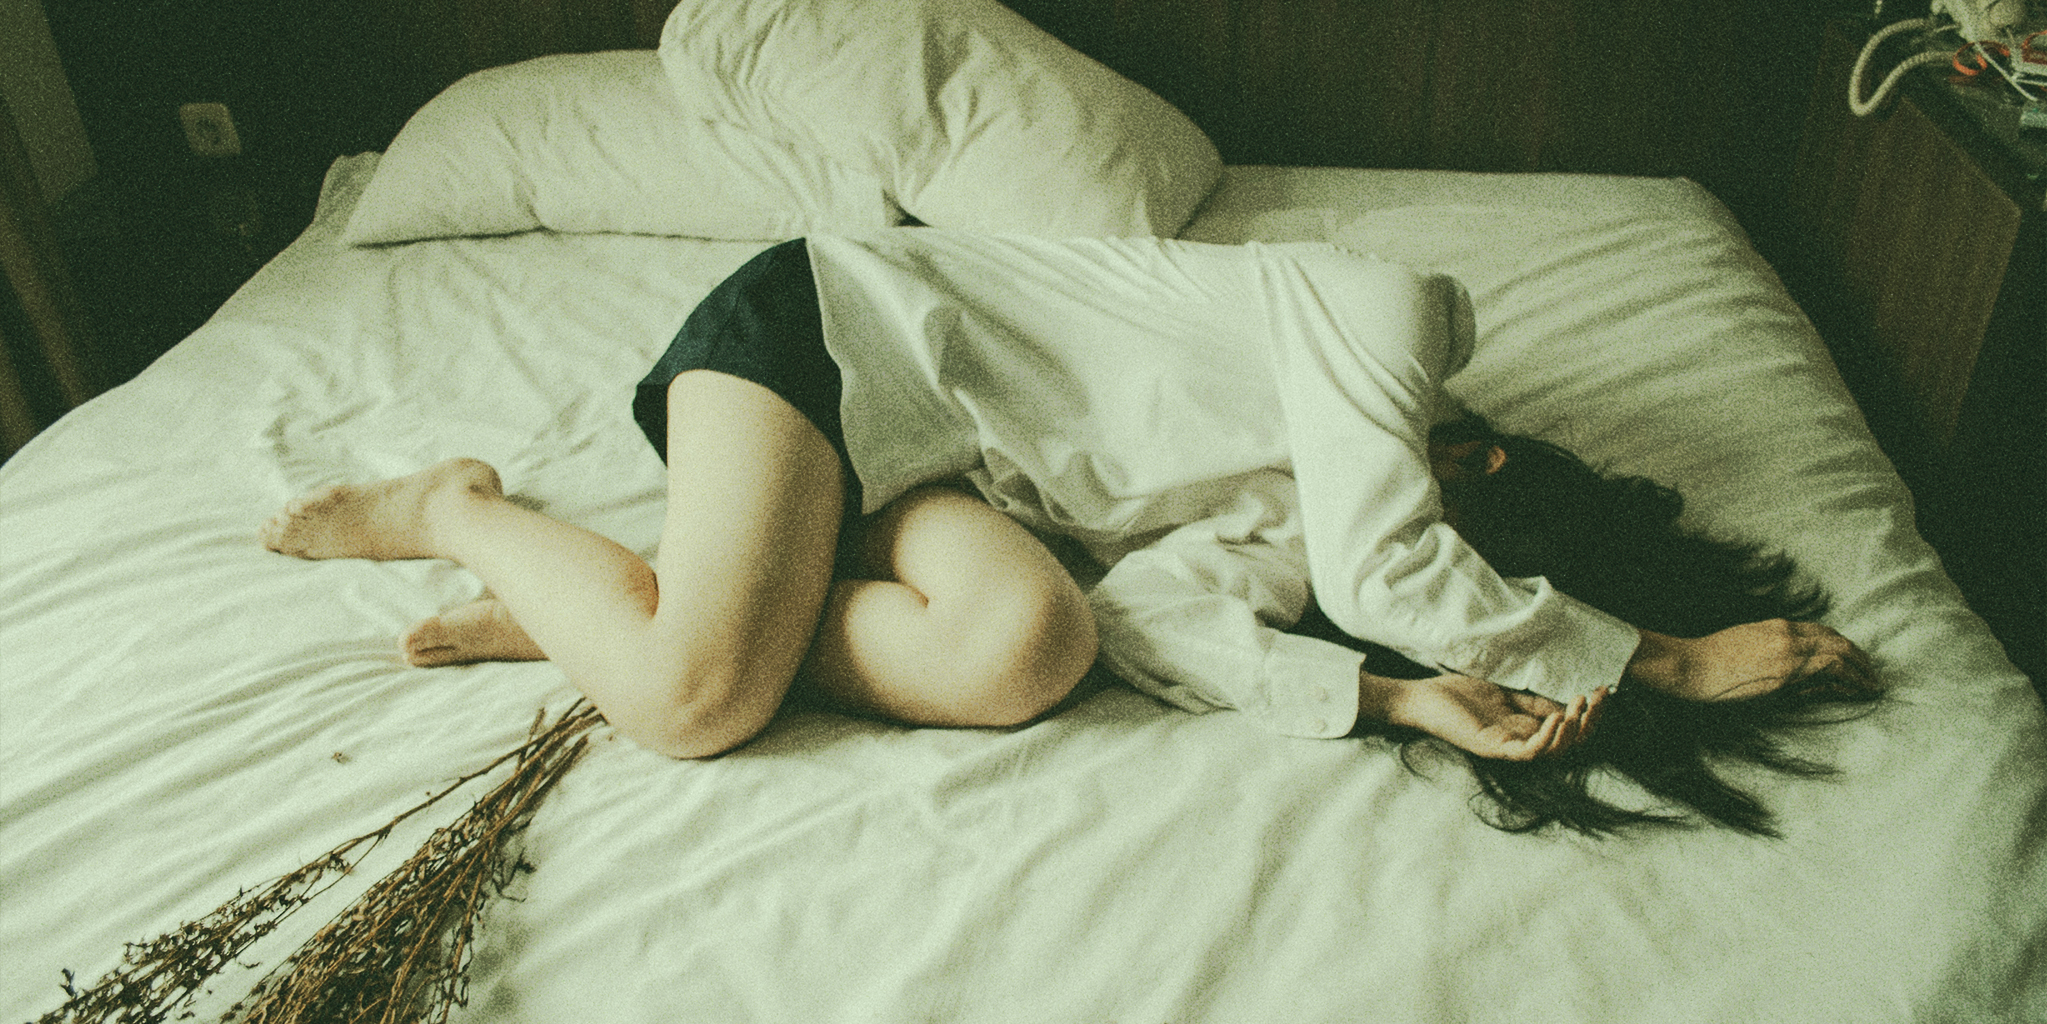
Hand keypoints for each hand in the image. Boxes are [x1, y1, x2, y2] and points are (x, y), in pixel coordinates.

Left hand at [1363, 670, 1606, 760]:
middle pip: (1568, 744)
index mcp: (1525, 729)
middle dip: (1590, 722)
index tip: (1604, 689)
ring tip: (1580, 709)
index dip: (1590, 713)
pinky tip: (1558, 718)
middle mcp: (1520, 743)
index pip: (1569, 729)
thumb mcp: (1505, 693)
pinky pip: (1528, 752)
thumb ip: (1532, 701)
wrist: (1422, 697)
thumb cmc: (1457, 695)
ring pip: (1553, 752)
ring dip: (1573, 732)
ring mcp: (1506, 748)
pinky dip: (1547, 738)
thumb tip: (1565, 699)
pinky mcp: (1491, 749)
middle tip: (1598, 698)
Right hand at [1628, 619, 1876, 701]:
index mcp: (1776, 626)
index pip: (1822, 632)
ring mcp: (1787, 653)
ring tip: (1872, 685)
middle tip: (1872, 675)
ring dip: (1861, 670)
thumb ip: (1774, 653)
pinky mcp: (1784, 675)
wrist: (1688, 666)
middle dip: (1860, 658)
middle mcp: (1786, 635)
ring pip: (1840, 654)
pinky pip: (1828, 672)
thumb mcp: (1745, 647)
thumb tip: (1799, 670)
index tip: (1854, 660)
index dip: (1844, 646)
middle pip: (1837, 641)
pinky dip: (1849, 679)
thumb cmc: (1708, 660)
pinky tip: (1859, 690)